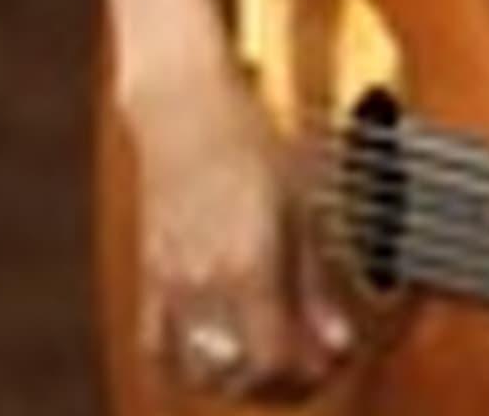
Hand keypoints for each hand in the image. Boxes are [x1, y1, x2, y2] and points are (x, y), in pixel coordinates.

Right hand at [125, 72, 349, 402]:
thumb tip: (337, 341)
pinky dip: (187, 362)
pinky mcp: (150, 272)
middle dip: (279, 385)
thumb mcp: (300, 207)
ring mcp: (170, 281)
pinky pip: (158, 343)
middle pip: (238, 376)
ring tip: (266, 362)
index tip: (332, 361)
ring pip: (196, 370)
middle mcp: (202, 284)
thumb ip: (316, 285)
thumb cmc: (245, 140)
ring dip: (235, 380)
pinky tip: (217, 349)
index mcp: (245, 268)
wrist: (182, 103)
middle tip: (308, 367)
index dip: (308, 376)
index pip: (273, 361)